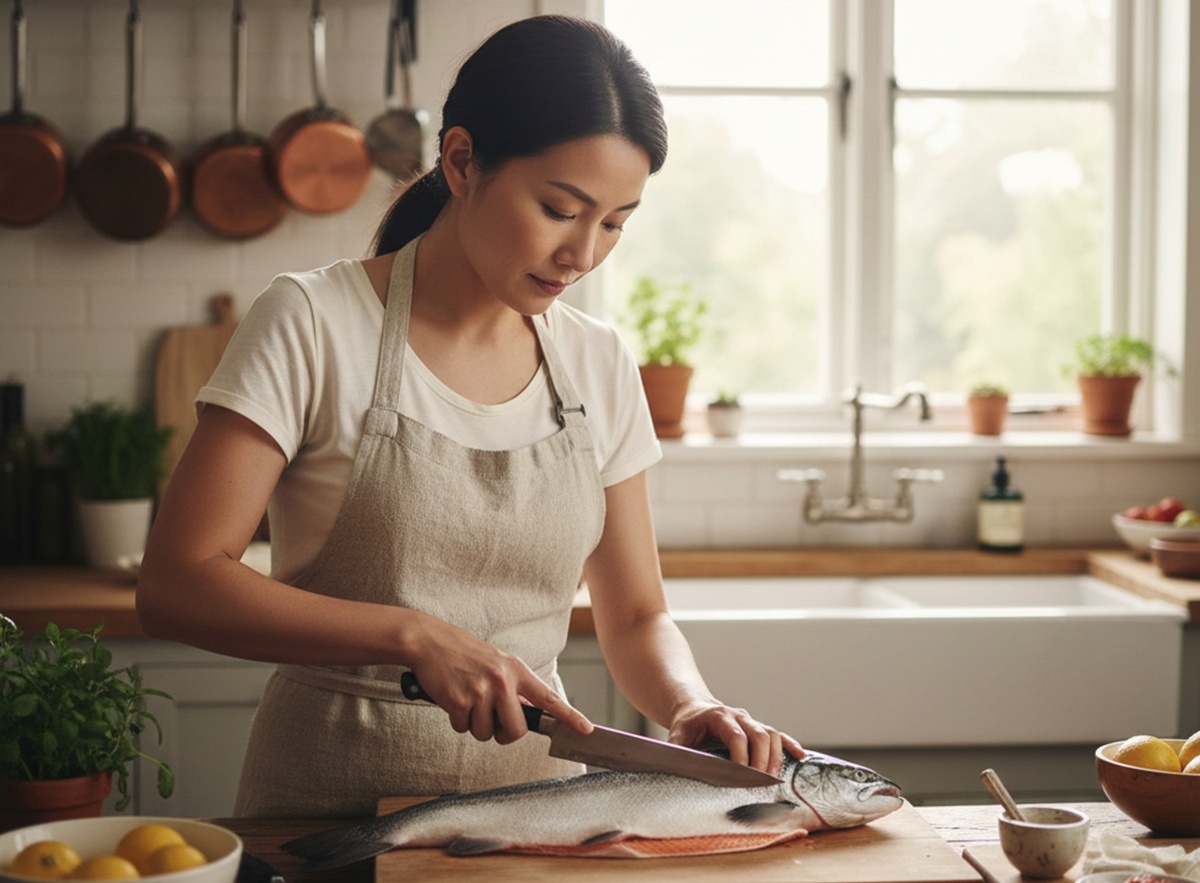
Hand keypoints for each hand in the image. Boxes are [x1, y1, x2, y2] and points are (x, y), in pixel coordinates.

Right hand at [406, 613, 591, 744]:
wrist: (430, 641)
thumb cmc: (463, 653)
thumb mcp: (496, 663)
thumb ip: (513, 686)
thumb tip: (525, 712)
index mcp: (516, 670)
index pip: (548, 697)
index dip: (569, 716)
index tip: (586, 730)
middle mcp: (503, 680)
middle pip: (516, 730)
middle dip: (504, 734)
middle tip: (491, 722)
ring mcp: (481, 691)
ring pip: (486, 733)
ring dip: (474, 725)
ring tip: (466, 700)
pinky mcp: (459, 701)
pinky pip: (463, 728)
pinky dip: (456, 720)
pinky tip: (452, 699)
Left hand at [667, 701, 803, 778]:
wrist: (693, 708)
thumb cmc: (686, 726)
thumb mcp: (676, 737)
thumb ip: (677, 753)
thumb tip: (677, 770)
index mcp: (719, 716)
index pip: (736, 735)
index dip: (741, 756)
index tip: (742, 775)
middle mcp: (739, 716)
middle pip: (759, 734)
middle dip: (762, 759)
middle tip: (760, 782)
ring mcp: (751, 721)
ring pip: (771, 734)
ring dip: (776, 756)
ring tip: (774, 779)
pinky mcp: (758, 728)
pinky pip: (779, 735)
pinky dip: (791, 745)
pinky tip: (801, 757)